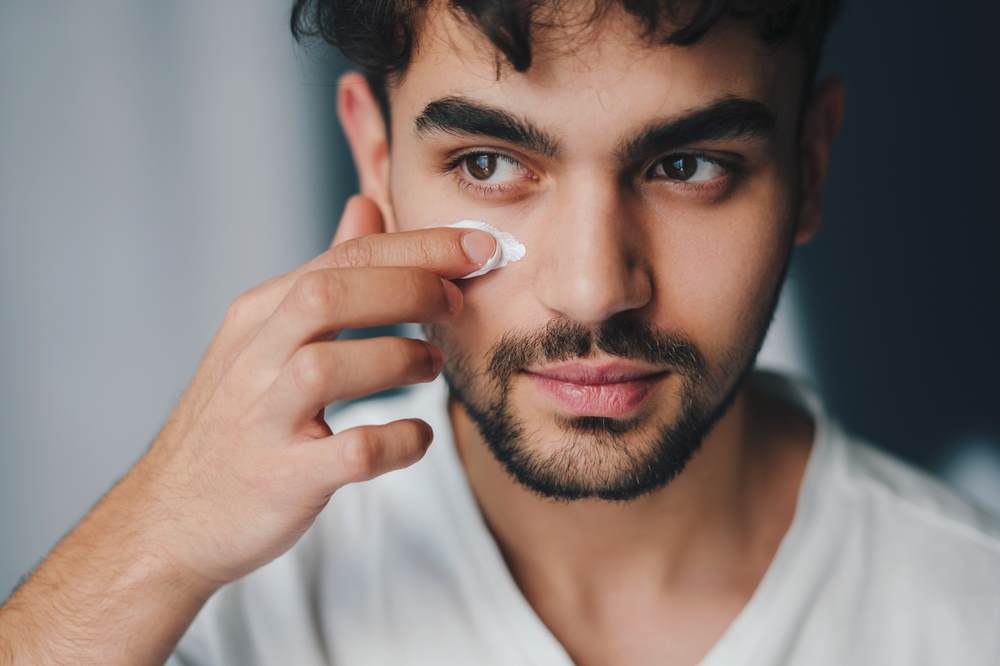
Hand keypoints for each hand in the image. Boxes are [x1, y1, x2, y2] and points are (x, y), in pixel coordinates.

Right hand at [129, 195, 495, 588]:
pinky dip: (397, 440)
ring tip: (432, 365)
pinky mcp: (282, 479)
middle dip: (409, 288)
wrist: (173, 519)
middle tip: (458, 302)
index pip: (343, 259)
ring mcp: (263, 420)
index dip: (419, 247)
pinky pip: (351, 452)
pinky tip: (416, 437)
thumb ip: (324, 272)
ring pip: (330, 367)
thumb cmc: (236, 422)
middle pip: (329, 295)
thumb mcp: (265, 336)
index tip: (480, 248)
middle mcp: (253, 360)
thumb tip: (366, 206)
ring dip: (399, 359)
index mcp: (259, 316)